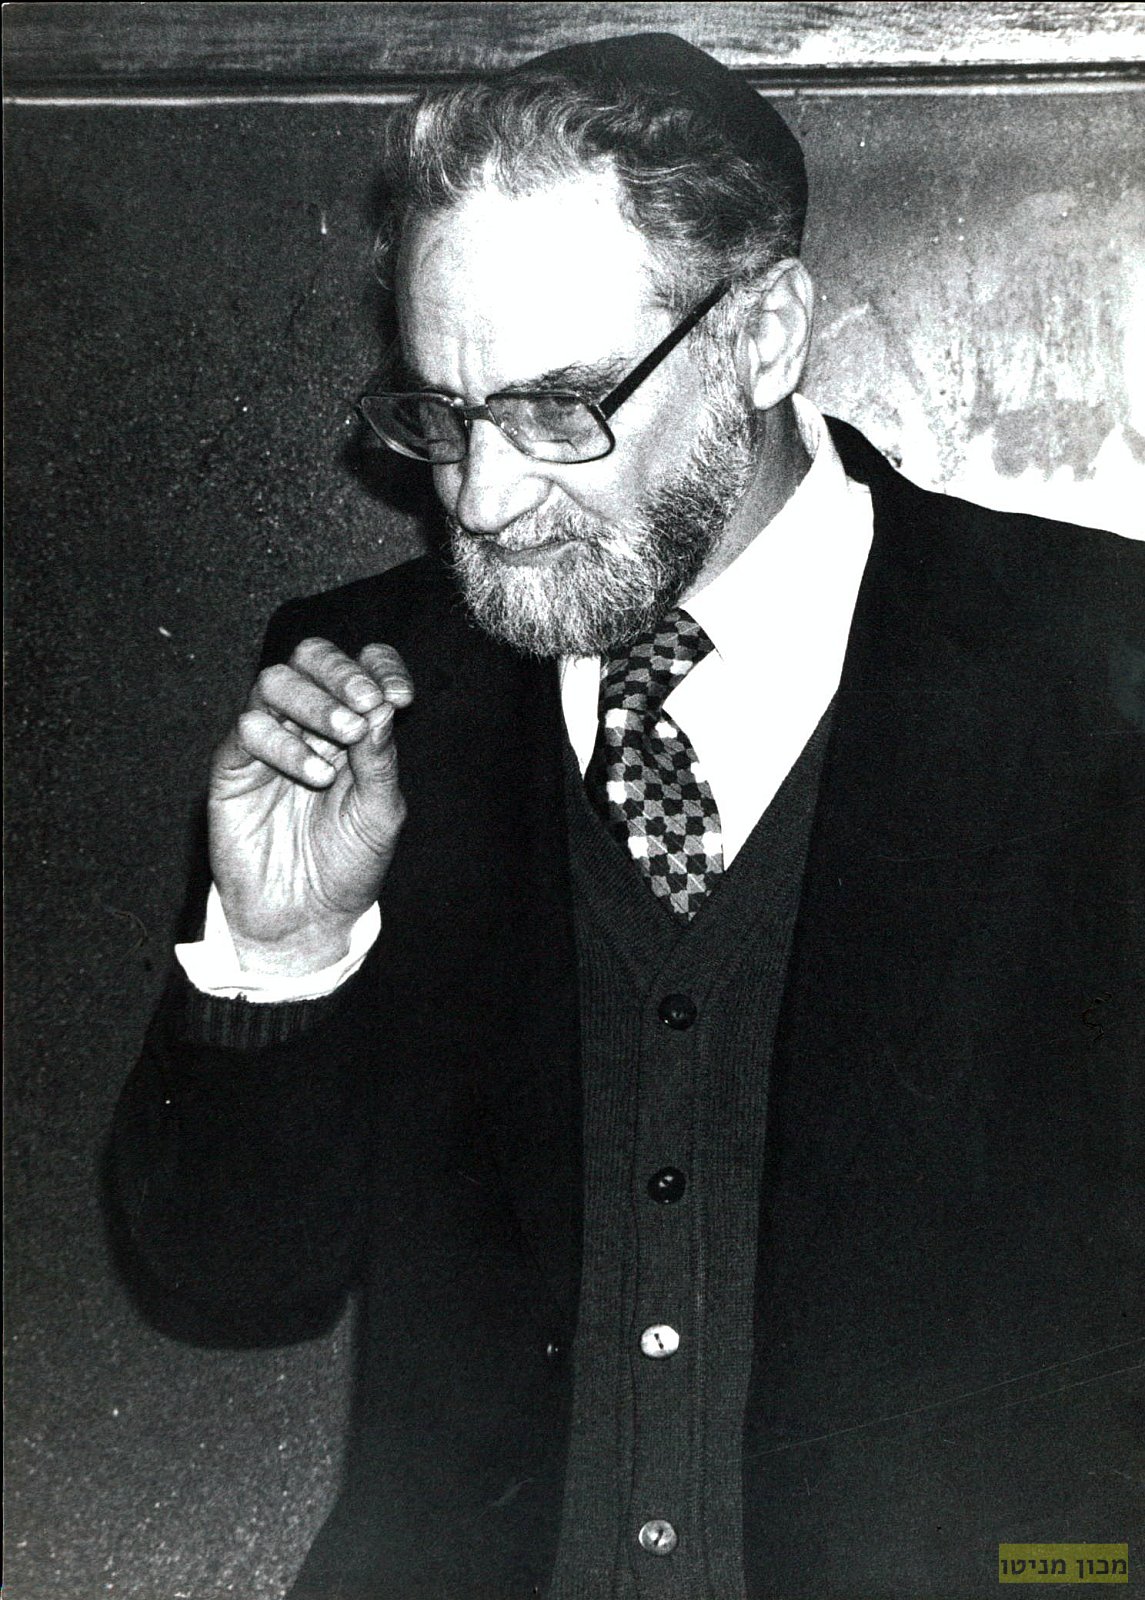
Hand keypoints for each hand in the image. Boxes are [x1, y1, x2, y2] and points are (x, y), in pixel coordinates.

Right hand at [208, 638, 413, 974]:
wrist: (307, 917)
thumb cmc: (348, 864)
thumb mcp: (380, 812)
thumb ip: (380, 760)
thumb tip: (381, 707)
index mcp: (352, 726)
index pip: (362, 668)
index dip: (379, 668)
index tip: (401, 696)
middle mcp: (308, 724)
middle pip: (312, 659)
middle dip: (341, 672)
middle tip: (365, 702)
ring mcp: (269, 742)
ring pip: (275, 682)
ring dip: (314, 701)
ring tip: (344, 736)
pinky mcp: (233, 766)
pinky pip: (249, 729)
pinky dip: (284, 743)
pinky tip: (315, 774)